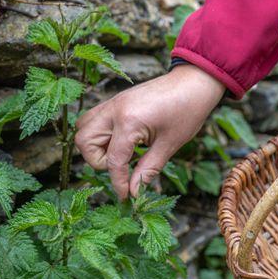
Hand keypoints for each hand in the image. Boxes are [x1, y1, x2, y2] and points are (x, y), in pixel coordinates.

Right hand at [74, 64, 225, 198]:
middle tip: (123, 167)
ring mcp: (112, 102)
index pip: (112, 160)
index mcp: (129, 121)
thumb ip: (147, 169)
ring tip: (121, 153)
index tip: (126, 196)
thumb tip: (133, 192)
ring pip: (83, 128)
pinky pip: (93, 118)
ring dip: (94, 146)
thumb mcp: (169, 145)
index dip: (118, 182)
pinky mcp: (115, 100)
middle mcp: (114, 109)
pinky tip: (121, 141)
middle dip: (99, 161)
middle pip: (84, 142)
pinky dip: (99, 133)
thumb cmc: (187, 110)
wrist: (194, 82)